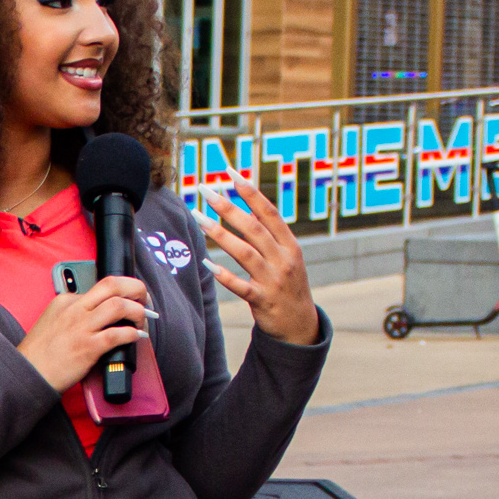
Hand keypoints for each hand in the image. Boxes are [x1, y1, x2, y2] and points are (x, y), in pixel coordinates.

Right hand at [17, 274, 149, 394]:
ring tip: (142, 322)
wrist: (28, 373)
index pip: (102, 286)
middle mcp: (75, 308)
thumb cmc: (40, 352)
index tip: (133, 300)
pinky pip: (117, 334)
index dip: (123, 291)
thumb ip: (74, 314)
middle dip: (136, 289)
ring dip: (137, 312)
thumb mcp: (53, 321)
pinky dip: (132, 334)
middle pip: (113, 285)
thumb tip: (101, 316)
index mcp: (67, 300)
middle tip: (145, 301)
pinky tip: (137, 337)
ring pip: (119, 306)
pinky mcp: (87, 347)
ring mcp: (81, 327)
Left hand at [199, 173, 321, 344]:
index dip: (250, 192)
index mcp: (290, 244)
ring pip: (245, 253)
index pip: (269, 212)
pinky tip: (207, 264)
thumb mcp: (288, 256)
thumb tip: (251, 205)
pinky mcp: (263, 301)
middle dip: (228, 207)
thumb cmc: (288, 285)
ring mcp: (273, 280)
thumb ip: (271, 233)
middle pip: (254, 228)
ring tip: (198, 218)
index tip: (230, 173)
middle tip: (206, 190)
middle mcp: (283, 259)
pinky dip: (225, 275)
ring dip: (220, 234)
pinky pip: (241, 286)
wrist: (300, 325)